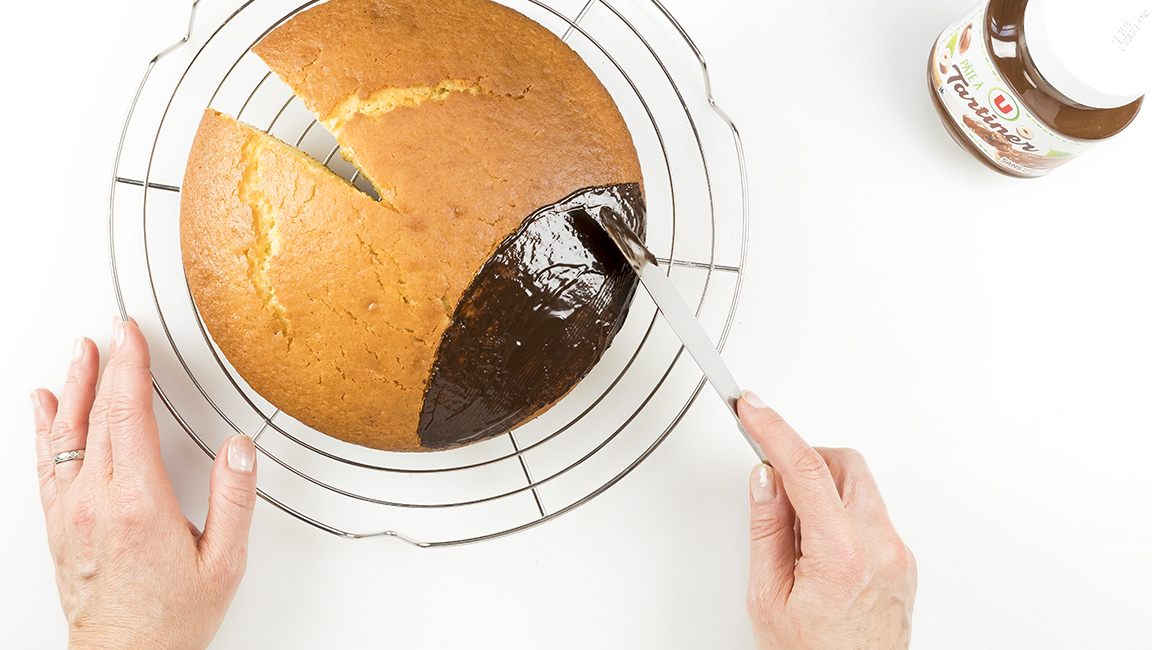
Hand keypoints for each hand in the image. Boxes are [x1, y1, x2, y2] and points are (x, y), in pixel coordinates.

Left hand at [30, 318, 258, 649]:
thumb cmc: (170, 619)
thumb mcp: (223, 562)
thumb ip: (234, 501)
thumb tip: (240, 450)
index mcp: (138, 503)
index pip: (129, 416)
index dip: (130, 368)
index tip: (132, 336)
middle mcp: (96, 502)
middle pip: (95, 417)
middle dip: (103, 367)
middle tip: (111, 333)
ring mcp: (72, 513)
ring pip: (65, 435)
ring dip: (72, 389)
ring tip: (78, 354)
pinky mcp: (60, 526)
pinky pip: (46, 465)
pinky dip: (44, 430)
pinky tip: (44, 410)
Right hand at [739, 391, 916, 648]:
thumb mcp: (768, 596)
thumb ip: (767, 529)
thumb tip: (765, 478)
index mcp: (842, 554)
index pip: (805, 469)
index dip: (774, 430)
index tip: (752, 409)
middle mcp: (880, 547)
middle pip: (843, 465)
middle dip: (804, 458)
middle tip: (770, 475)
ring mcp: (897, 554)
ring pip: (859, 487)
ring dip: (823, 488)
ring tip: (793, 528)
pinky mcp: (902, 562)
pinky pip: (869, 515)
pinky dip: (839, 513)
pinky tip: (815, 547)